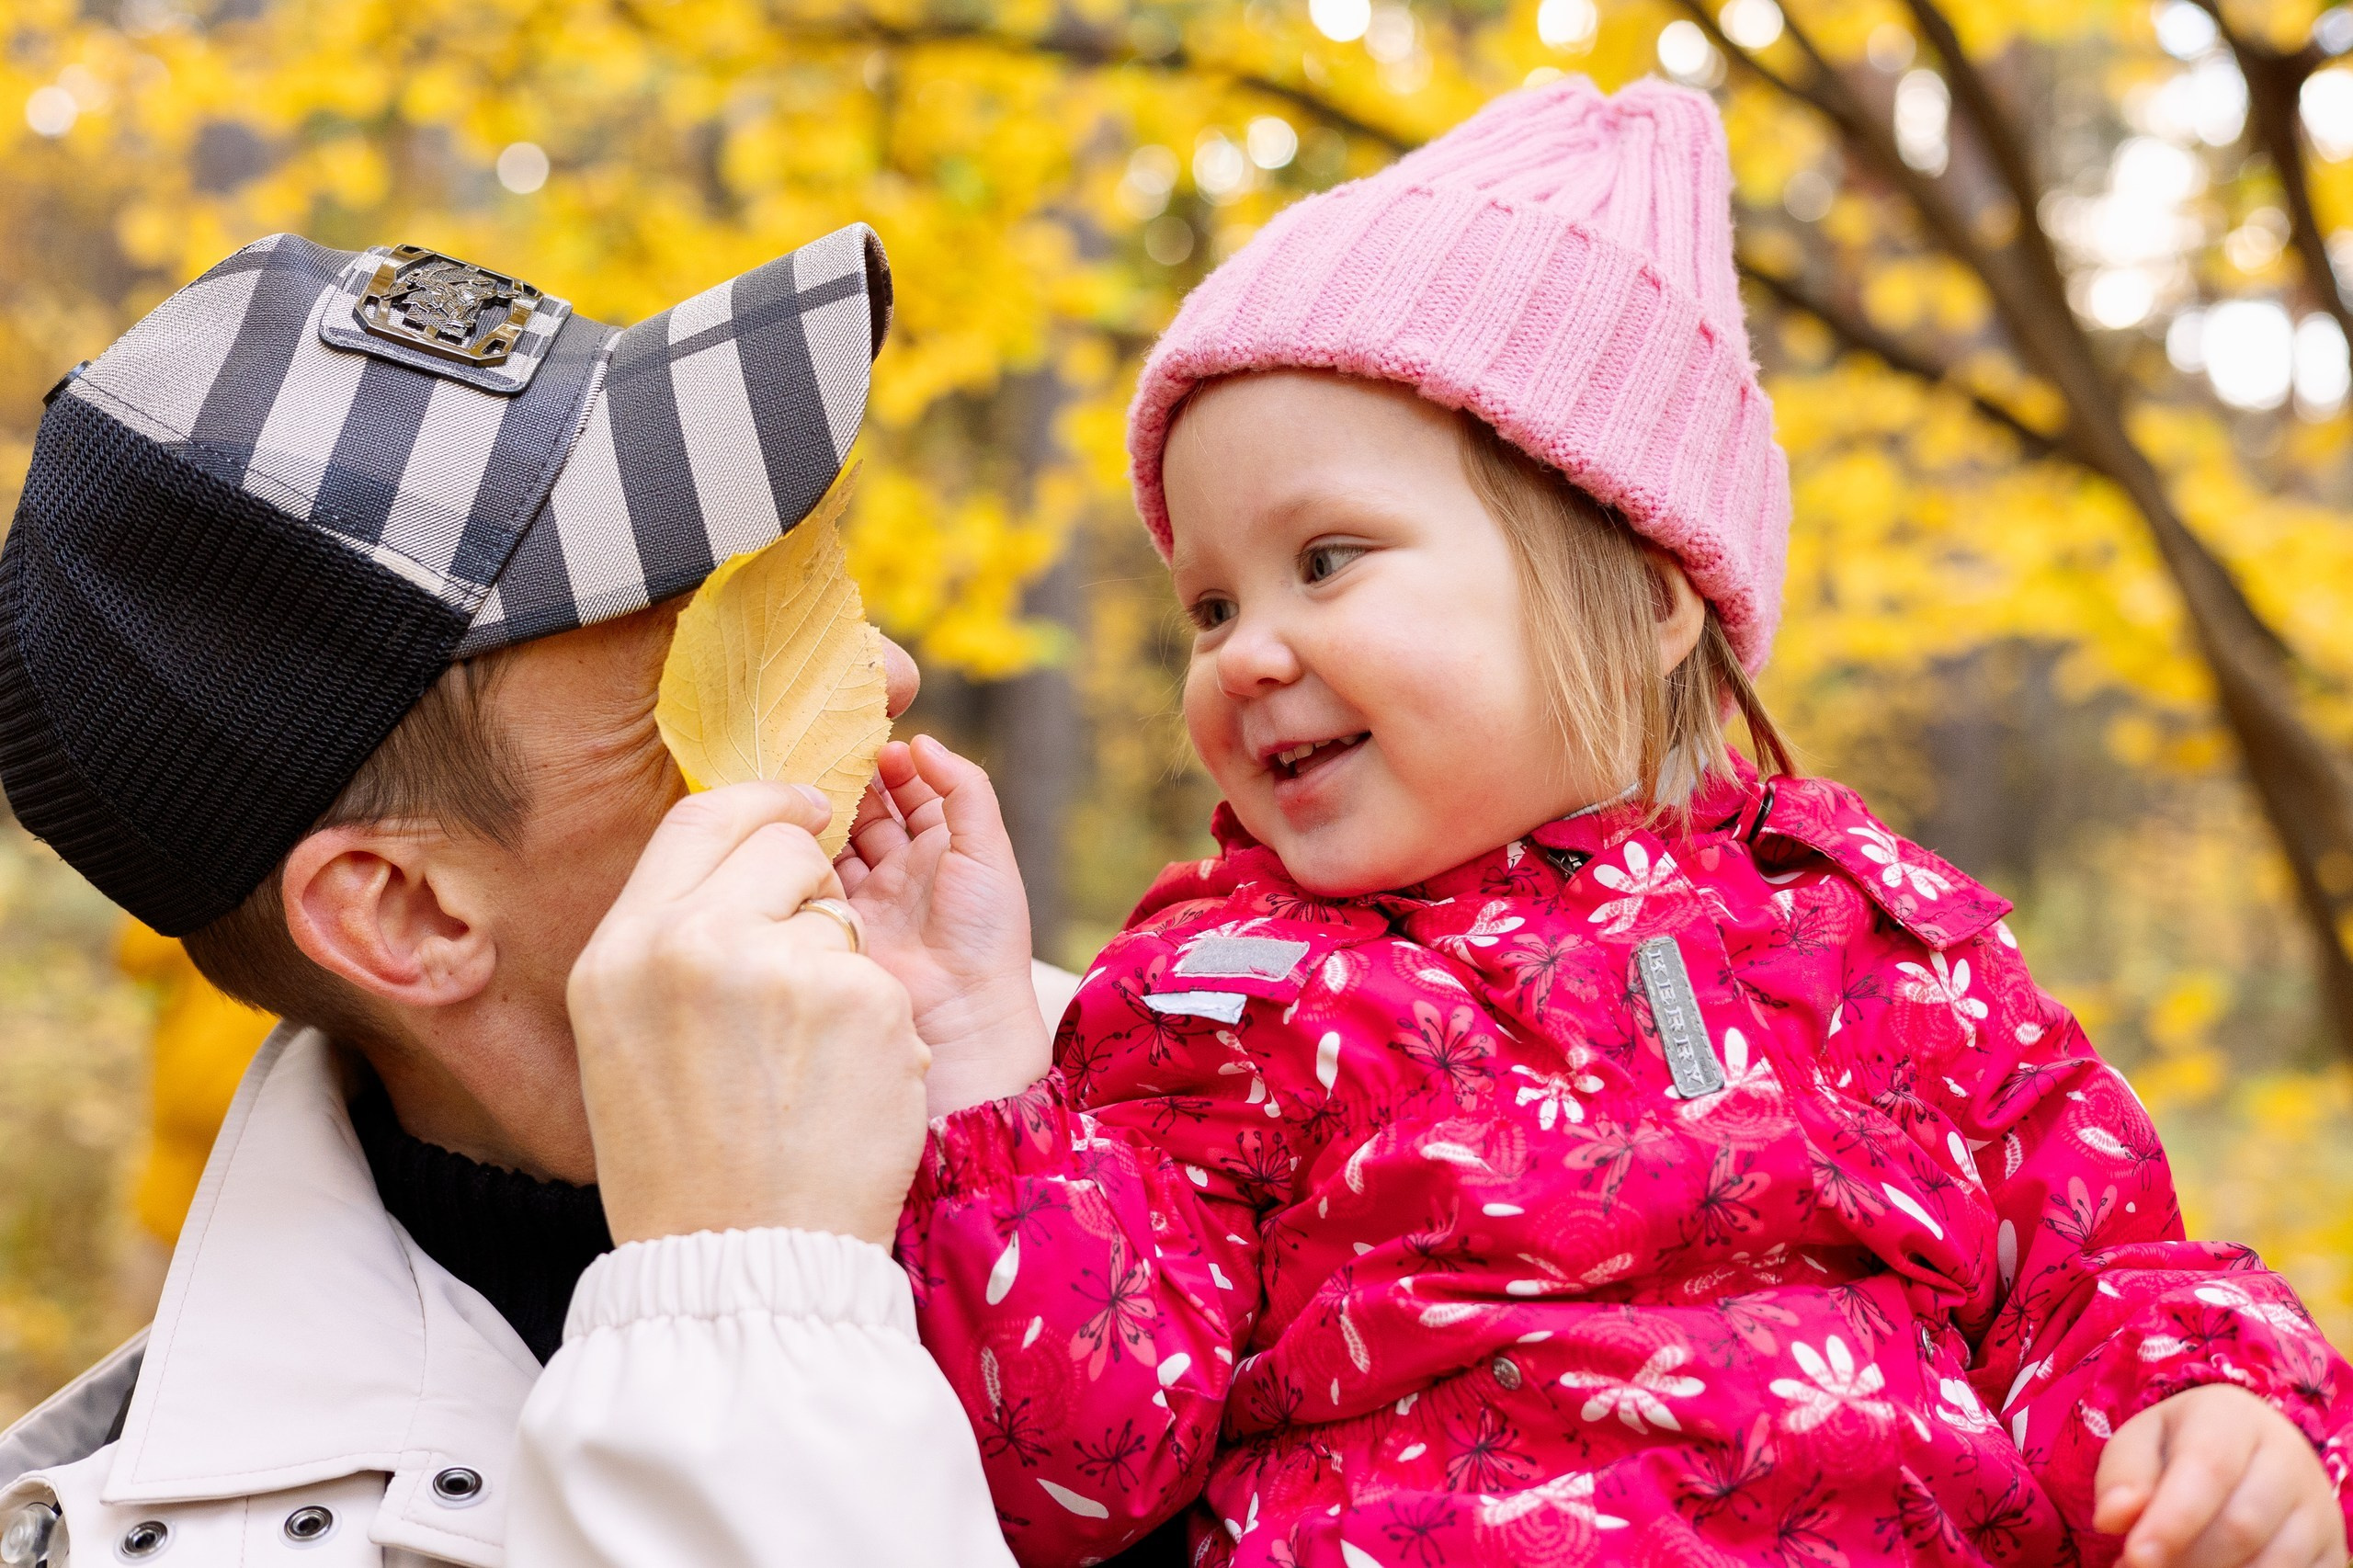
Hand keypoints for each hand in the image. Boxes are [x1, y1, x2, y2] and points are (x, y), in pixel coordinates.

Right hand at [568, 781, 930, 1246]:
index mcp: (626, 945)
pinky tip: (841, 1096)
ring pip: (842, 921)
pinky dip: (877, 1034)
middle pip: (787, 848)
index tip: (804, 809)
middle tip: (794, 978)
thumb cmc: (679, 1158)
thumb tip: (735, 859)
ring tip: (799, 1071)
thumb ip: (667, 938)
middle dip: (809, 891)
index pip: (704, 816)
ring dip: (840, 976)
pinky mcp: (867, 1005)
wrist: (740, 1265)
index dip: (765, 802)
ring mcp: (789, 969)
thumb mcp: (623, 1033)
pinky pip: (882, 985)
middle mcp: (699, 942)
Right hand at [836, 736, 1050, 1117]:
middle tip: (824, 754)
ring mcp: (867, 895)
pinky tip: (791, 824)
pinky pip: (812, 874)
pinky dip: (802, 848)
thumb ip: (964, 790)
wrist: (961, 1015)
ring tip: (805, 782)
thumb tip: (924, 741)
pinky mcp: (836, 920)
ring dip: (823, 811)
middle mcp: (904, 869)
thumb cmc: (985, 933)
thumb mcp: (988, 850)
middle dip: (850, 781)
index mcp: (946, 848)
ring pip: (838, 838)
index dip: (893, 765)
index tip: (871, 742)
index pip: (912, 791)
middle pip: (869, 811)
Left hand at [2095, 1383, 2345, 1567]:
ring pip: (2275, 1563)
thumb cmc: (2180, 1446)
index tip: (2135, 1556)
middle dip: (2186, 1559)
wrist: (2250, 1449)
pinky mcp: (2334, 1549)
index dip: (2172, 1519)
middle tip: (2144, 1567)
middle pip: (2242, 1525)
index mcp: (2233, 1418)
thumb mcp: (2141, 1442)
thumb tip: (2112, 1519)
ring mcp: (2319, 1508)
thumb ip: (2123, 1476)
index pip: (2208, 1469)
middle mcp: (2289, 1459)